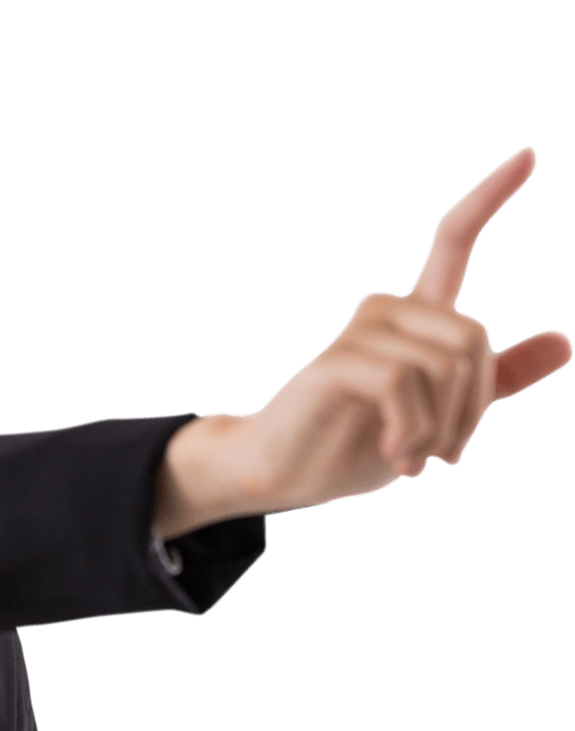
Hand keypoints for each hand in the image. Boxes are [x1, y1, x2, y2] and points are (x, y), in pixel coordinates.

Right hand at [236, 146, 571, 512]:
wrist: (289, 471)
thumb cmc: (357, 442)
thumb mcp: (441, 417)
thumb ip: (496, 381)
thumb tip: (566, 342)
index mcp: (414, 318)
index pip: (452, 242)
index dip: (489, 198)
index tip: (529, 155)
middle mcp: (387, 311)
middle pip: (473, 337)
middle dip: (474, 410)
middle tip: (447, 457)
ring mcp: (358, 331)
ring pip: (445, 364)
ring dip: (442, 431)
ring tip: (413, 461)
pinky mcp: (336, 360)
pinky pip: (405, 383)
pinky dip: (413, 431)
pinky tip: (396, 455)